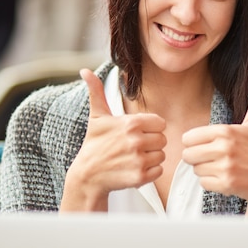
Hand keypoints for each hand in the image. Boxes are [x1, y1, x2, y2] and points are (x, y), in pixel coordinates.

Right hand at [60, 69, 166, 211]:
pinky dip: (150, 172)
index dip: (151, 128)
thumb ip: (97, 92)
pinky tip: (135, 168)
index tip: (137, 133)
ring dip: (151, 158)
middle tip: (134, 147)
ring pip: (162, 155)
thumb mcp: (97, 117)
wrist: (87, 175)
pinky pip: (159, 171)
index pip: (160, 123)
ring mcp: (138, 159)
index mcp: (131, 123)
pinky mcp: (140, 177)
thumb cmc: (94, 144)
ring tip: (133, 158)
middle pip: (163, 140)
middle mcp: (136, 140)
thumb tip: (84, 70)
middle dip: (151, 144)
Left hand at [181, 78, 247, 213]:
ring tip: (223, 168)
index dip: (195, 144)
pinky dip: (212, 184)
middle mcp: (224, 147)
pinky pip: (203, 183)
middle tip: (215, 159)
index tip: (210, 146)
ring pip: (195, 169)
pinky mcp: (226, 183)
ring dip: (206, 171)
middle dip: (198, 159)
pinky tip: (226, 179)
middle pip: (187, 155)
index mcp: (225, 130)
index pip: (187, 138)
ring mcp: (225, 166)